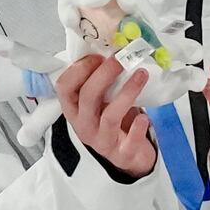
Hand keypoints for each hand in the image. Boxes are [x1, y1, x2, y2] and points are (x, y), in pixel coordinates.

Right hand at [58, 52, 158, 177]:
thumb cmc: (114, 124)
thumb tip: (113, 52)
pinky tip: (145, 117)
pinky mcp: (122, 153)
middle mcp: (83, 124)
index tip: (98, 56)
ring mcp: (102, 140)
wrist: (128, 157)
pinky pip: (129, 141)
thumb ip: (102, 84)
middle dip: (104, 75)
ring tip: (141, 74)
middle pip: (87, 97)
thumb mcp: (101, 103)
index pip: (64, 88)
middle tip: (122, 59)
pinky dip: (137, 128)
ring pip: (109, 115)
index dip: (79, 70)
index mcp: (74, 109)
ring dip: (126, 93)